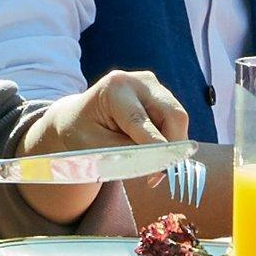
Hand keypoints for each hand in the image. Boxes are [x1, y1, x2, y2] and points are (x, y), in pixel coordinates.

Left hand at [5, 73, 194, 217]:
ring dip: (171, 145)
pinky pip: (175, 120)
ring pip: (178, 119)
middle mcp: (139, 80)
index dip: (155, 149)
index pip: (142, 121)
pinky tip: (151, 151)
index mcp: (115, 88)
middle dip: (171, 147)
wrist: (77, 118)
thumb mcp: (95, 147)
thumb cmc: (81, 134)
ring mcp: (152, 84)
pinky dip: (168, 139)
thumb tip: (161, 162)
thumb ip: (127, 153)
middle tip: (157, 175)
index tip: (160, 174)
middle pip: (173, 115)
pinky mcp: (160, 93)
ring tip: (151, 165)